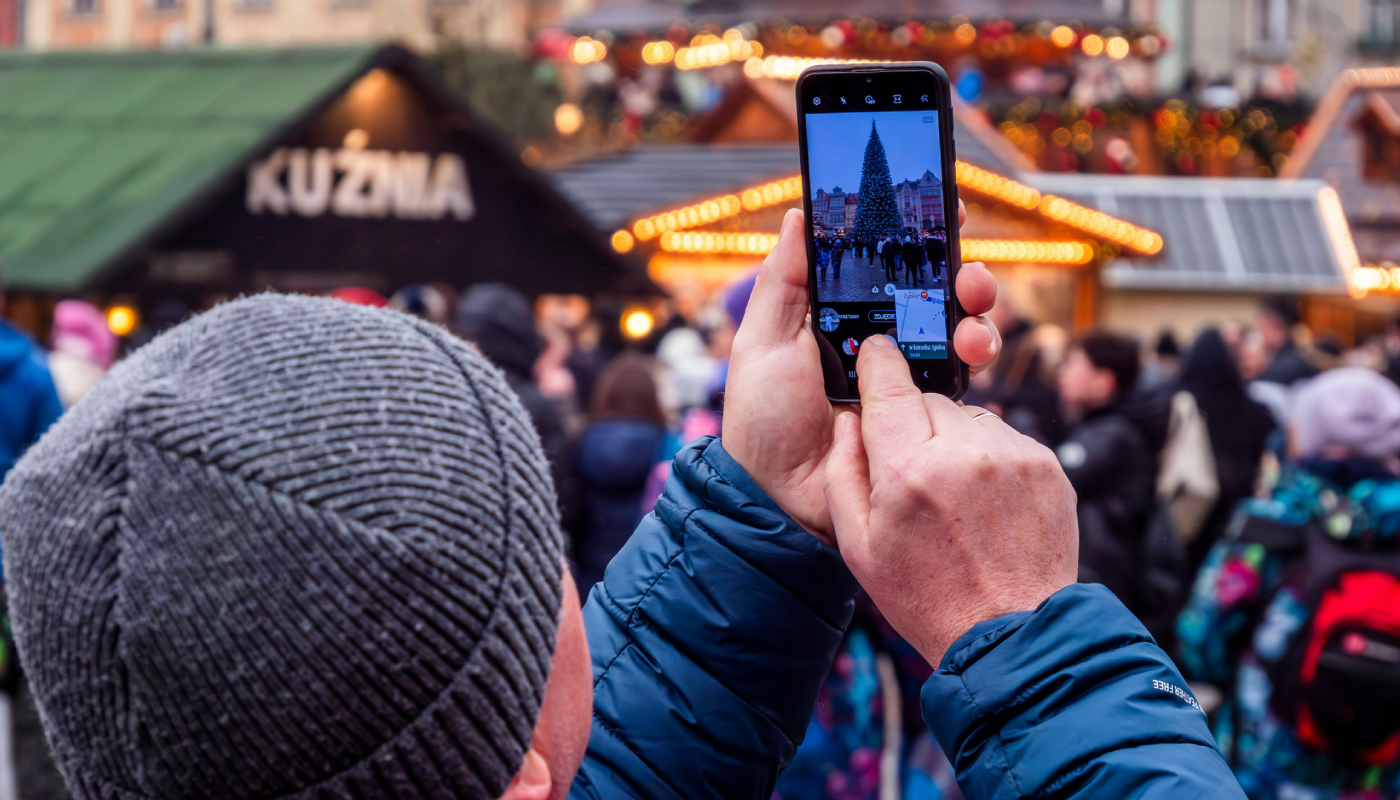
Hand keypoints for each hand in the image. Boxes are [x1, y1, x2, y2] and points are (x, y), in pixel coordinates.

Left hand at [723, 204, 1000, 542]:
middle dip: (961, 273)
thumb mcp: (761, 343)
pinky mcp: (924, 416)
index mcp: (842, 317)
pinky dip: (974, 361)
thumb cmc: (762, 421)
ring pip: (959, 332)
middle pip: (936, 294)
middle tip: (966, 274)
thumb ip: (782, 281)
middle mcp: (881, 343)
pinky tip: (968, 357)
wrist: (779, 498)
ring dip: (975, 317)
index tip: (944, 208)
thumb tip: (799, 214)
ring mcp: (907, 380)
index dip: (919, 236)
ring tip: (969, 323)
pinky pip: (962, 382)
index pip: (888, 265)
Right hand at [823, 335, 1077, 664]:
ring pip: (967, 415)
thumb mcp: (858, 545)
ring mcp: (1012, 455)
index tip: (873, 350)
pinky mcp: (1045, 465)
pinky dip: (988, 457)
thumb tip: (846, 420)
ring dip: (952, 438)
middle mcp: (964, 451)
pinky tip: (983, 502)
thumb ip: (842, 472)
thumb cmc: (924, 595)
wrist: (1010, 635)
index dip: (877, 360)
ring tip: (952, 495)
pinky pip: (1003, 438)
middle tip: (910, 470)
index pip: (888, 380)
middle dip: (912, 422)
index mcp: (909, 469)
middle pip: (926, 398)